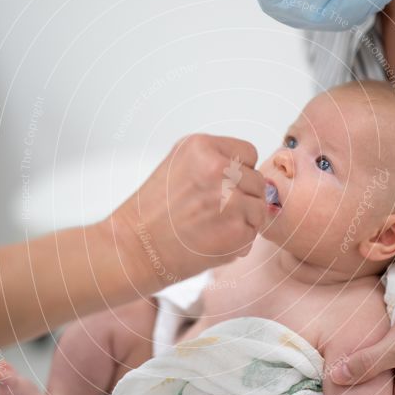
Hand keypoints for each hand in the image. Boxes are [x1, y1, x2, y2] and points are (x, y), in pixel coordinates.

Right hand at [110, 134, 265, 288]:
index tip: (221, 187)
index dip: (238, 172)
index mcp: (203, 147)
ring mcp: (230, 199)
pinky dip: (238, 241)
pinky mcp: (236, 229)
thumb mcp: (178, 163)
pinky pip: (254, 232)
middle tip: (214, 211)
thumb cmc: (152, 210)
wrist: (135, 247)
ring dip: (243, 220)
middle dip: (242, 197)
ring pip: (259, 207)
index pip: (249, 153)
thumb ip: (215, 159)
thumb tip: (248, 169)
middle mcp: (218, 169)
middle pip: (257, 181)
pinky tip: (213, 239)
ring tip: (212, 225)